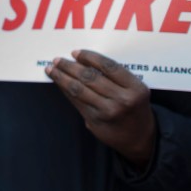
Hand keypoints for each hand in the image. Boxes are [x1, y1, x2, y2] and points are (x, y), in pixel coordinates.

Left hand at [45, 49, 156, 168]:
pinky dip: (65, 90)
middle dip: (70, 66)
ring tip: (51, 69)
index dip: (89, 57)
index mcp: (135, 88)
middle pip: (90, 77)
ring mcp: (107, 112)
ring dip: (62, 77)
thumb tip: (84, 61)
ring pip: (79, 89)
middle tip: (58, 60)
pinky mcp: (95, 121)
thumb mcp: (135, 90)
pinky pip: (76, 101)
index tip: (76, 52)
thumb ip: (115, 78)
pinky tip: (59, 83)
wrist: (139, 138)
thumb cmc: (134, 108)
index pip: (109, 67)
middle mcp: (122, 100)